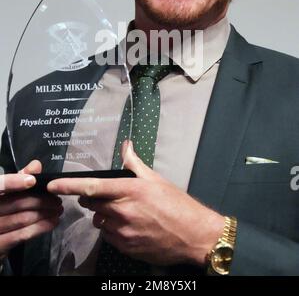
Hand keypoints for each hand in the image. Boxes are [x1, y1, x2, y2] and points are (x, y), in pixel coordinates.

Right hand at [0, 160, 62, 259]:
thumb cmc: (0, 210)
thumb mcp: (6, 192)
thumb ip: (18, 177)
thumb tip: (35, 165)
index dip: (12, 183)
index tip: (32, 181)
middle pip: (16, 203)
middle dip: (40, 200)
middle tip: (56, 199)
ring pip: (21, 219)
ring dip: (44, 213)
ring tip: (58, 209)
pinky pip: (21, 235)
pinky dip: (40, 227)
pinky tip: (52, 222)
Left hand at [47, 142, 224, 265]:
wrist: (194, 235)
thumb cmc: (177, 203)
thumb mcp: (156, 179)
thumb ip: (135, 163)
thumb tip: (125, 145)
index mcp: (130, 190)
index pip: (92, 187)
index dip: (69, 186)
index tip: (53, 185)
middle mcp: (123, 212)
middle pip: (91, 204)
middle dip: (92, 198)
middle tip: (105, 195)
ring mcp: (123, 232)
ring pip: (99, 221)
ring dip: (103, 215)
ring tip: (122, 212)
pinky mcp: (126, 248)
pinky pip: (109, 236)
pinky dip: (112, 230)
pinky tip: (129, 226)